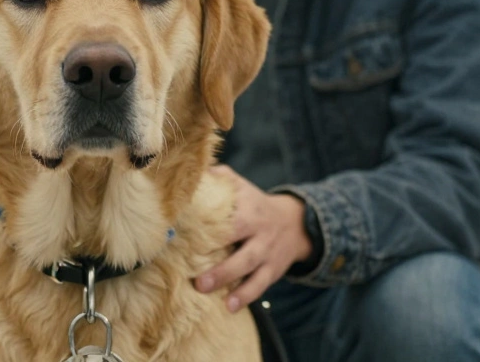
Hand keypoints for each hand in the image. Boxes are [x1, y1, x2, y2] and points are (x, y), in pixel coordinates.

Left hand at [196, 165, 311, 312]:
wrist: (297, 223)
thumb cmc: (255, 205)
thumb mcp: (242, 187)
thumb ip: (219, 177)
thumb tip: (190, 171)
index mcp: (248, 206)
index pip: (226, 211)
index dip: (206, 220)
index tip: (181, 228)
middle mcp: (259, 228)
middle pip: (239, 240)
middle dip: (218, 256)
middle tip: (194, 274)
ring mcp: (267, 250)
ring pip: (249, 265)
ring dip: (228, 279)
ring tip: (205, 289)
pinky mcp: (273, 269)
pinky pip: (260, 284)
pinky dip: (246, 296)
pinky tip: (230, 307)